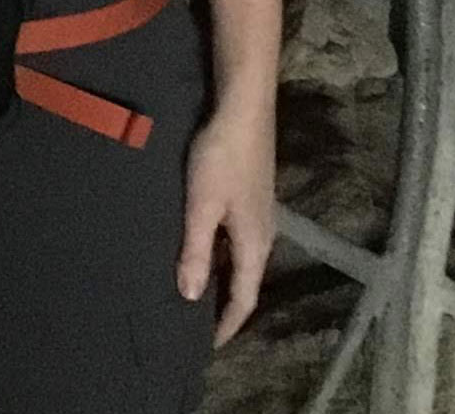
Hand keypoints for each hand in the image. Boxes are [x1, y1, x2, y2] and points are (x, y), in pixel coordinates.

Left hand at [180, 104, 275, 342]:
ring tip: (194, 290)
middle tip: (197, 322)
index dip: (227, 324)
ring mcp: (259, 214)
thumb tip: (191, 297)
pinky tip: (200, 247)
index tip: (209, 345)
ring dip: (221, 277)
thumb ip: (195, 250)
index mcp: (254, 243)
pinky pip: (236, 239)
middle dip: (223, 304)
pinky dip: (220, 254)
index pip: (244, 297)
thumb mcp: (201, 206)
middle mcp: (263, 234)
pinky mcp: (251, 196)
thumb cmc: (221, 158)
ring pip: (240, 258)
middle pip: (245, 280)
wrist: (244, 109)